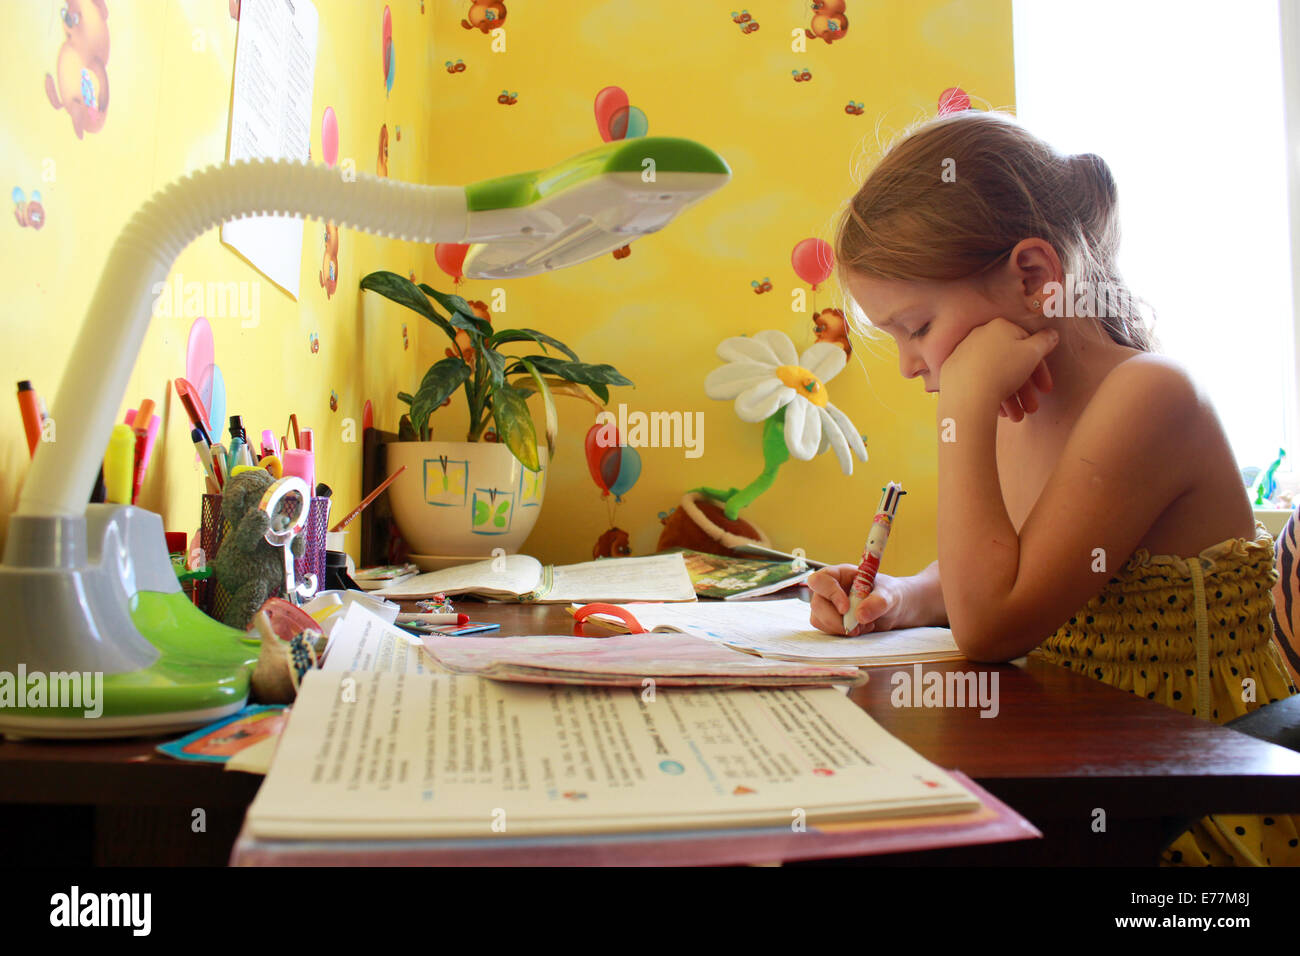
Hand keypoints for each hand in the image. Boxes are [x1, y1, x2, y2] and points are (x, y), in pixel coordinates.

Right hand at [807, 565, 910, 635]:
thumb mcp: (890, 594)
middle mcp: (830, 590)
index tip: (846, 608)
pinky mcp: (832, 621)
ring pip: (819, 619)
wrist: (895, 609)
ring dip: (840, 628)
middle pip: (817, 604)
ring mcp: (829, 606)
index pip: (820, 580)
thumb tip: (860, 616)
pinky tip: (860, 629)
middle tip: (857, 626)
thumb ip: (878, 602)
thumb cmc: (891, 594)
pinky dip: (843, 634)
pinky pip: (827, 630)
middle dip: (835, 619)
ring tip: (864, 626)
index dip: (829, 593)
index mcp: (840, 575)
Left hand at [939, 317, 1057, 421]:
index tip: (1045, 389)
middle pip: (1010, 363)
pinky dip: (991, 394)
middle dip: (1025, 389)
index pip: (1027, 346)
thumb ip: (1045, 341)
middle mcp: (979, 336)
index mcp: (999, 326)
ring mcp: (963, 353)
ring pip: (995, 374)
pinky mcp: (952, 371)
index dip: (1040, 370)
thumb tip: (1051, 334)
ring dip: (1010, 397)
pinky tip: (1000, 412)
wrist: (967, 396)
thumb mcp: (1032, 353)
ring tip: (1017, 417)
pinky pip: (978, 381)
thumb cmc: (1003, 371)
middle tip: (1032, 408)